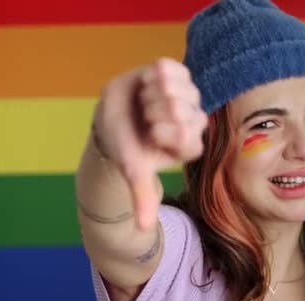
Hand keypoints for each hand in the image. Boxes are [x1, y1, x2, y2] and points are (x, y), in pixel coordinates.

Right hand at [93, 58, 207, 229]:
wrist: (112, 121)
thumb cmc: (126, 147)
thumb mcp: (133, 171)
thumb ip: (142, 196)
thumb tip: (143, 229)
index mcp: (189, 144)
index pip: (186, 135)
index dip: (162, 133)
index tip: (149, 135)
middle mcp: (193, 120)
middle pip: (182, 110)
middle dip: (154, 114)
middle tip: (144, 119)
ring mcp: (187, 95)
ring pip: (176, 88)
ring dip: (152, 95)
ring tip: (143, 102)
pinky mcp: (177, 73)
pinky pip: (171, 67)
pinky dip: (154, 75)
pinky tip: (146, 83)